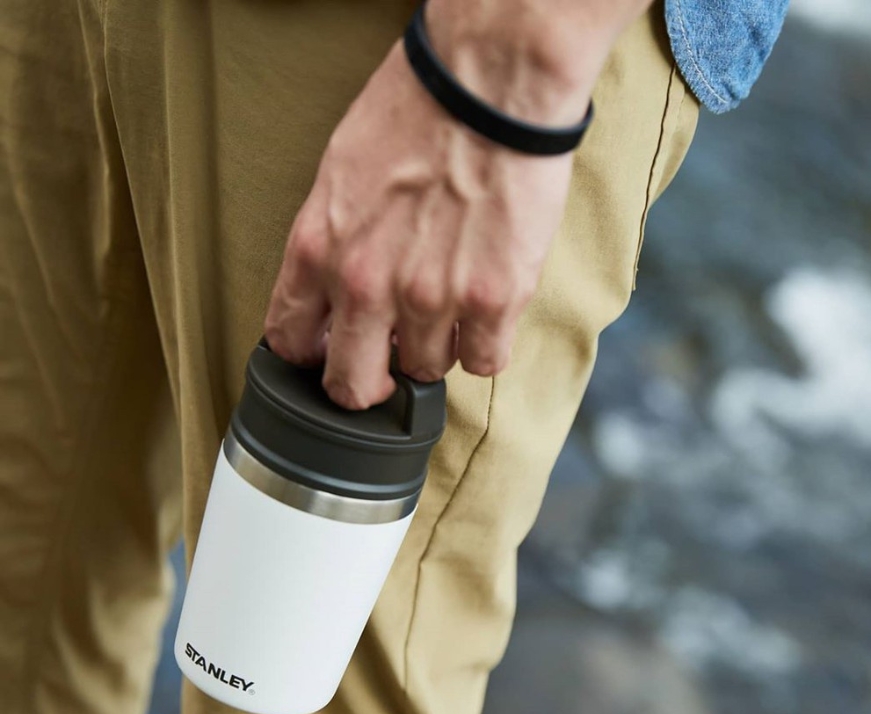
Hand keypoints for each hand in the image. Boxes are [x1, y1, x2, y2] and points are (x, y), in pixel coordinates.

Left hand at [264, 0, 635, 408]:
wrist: (488, 83)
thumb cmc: (415, 114)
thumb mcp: (339, 176)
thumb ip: (330, 246)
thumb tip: (336, 301)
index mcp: (319, 249)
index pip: (291, 342)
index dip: (313, 356)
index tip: (332, 351)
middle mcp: (367, 284)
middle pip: (351, 386)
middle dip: (367, 382)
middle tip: (388, 363)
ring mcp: (430, 297)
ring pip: (426, 370)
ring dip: (437, 345)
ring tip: (452, 299)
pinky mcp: (492, 301)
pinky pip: (484, 362)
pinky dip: (486, 343)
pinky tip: (487, 308)